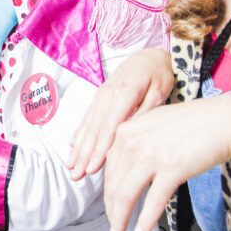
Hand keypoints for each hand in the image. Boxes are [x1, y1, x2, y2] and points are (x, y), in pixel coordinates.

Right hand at [68, 48, 173, 180]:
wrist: (147, 55)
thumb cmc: (158, 74)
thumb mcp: (160, 91)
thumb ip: (144, 112)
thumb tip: (131, 134)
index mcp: (123, 94)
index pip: (109, 129)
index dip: (99, 150)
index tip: (92, 169)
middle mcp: (107, 96)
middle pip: (93, 130)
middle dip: (83, 155)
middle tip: (75, 175)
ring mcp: (100, 96)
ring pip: (87, 125)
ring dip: (78, 148)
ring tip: (71, 166)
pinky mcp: (99, 97)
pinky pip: (87, 117)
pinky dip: (79, 133)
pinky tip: (73, 145)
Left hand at [103, 94, 230, 230]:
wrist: (225, 121)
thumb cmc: (193, 123)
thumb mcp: (154, 123)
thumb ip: (135, 140)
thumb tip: (123, 163)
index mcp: (126, 130)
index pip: (108, 167)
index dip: (106, 190)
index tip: (109, 205)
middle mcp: (132, 141)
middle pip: (113, 183)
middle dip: (111, 209)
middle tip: (113, 227)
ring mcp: (150, 155)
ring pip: (126, 194)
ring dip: (120, 218)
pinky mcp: (171, 168)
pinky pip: (153, 200)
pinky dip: (145, 219)